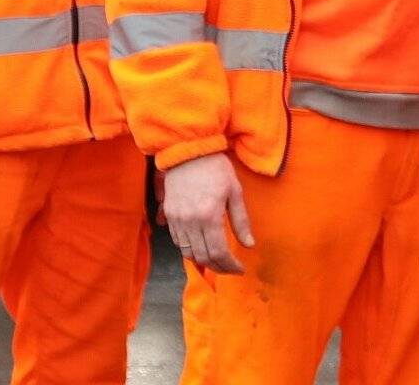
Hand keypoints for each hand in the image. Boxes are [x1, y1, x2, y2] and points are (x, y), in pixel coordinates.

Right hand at [162, 152, 253, 273]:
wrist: (187, 149)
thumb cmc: (215, 168)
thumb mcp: (234, 191)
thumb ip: (241, 221)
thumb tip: (249, 245)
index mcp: (209, 216)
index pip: (218, 253)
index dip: (230, 266)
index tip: (240, 269)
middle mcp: (190, 221)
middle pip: (202, 257)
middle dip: (218, 267)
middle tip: (230, 268)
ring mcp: (177, 218)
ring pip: (188, 252)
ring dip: (203, 260)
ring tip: (217, 259)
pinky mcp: (169, 213)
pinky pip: (178, 240)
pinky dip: (190, 248)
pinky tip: (201, 245)